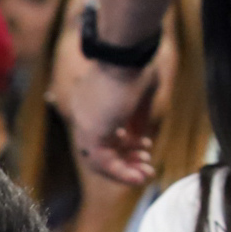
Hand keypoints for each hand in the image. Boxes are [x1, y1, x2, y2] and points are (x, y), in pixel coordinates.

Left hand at [74, 65, 158, 185]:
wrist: (125, 54)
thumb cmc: (137, 66)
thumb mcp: (142, 97)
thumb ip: (138, 119)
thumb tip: (140, 139)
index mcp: (92, 102)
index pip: (102, 133)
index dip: (125, 146)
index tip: (146, 147)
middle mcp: (84, 114)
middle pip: (98, 149)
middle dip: (125, 162)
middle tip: (146, 168)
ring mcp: (84, 122)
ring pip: (97, 159)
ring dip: (122, 171)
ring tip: (144, 176)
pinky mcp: (90, 130)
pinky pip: (101, 161)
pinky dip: (119, 172)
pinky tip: (137, 177)